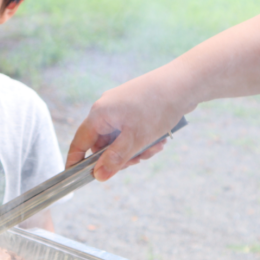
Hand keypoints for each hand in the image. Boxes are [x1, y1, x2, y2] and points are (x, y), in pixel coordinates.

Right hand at [66, 71, 187, 180]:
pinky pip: (132, 131)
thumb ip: (115, 159)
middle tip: (138, 160)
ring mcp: (121, 108)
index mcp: (99, 114)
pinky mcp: (134, 108)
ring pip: (121, 140)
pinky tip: (159, 139)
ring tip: (154, 147)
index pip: (80, 142)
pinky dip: (143, 139)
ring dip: (136, 149)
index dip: (76, 161)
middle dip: (121, 156)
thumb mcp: (135, 139)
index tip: (75, 177)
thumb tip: (98, 176)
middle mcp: (106, 109)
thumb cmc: (157, 107)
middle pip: (103, 144)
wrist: (184, 82)